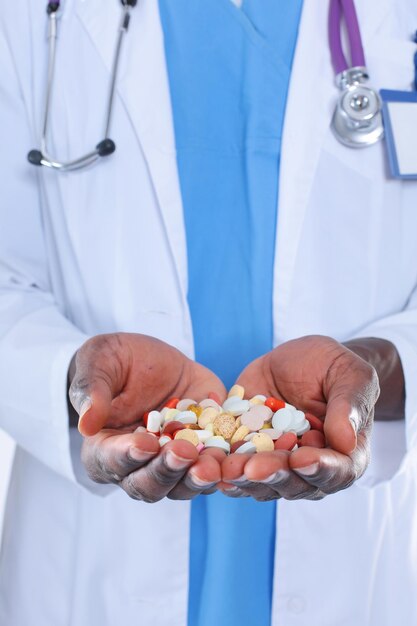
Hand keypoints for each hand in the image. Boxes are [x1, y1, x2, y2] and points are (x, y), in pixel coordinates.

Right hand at [69, 333, 226, 501]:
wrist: (152, 360)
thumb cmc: (114, 361)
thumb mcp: (99, 362)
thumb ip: (92, 389)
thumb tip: (87, 423)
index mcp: (103, 449)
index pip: (112, 461)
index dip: (128, 455)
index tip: (144, 443)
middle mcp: (137, 466)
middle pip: (149, 484)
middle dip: (167, 470)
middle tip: (184, 451)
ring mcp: (172, 463)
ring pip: (183, 485)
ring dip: (197, 478)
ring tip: (211, 465)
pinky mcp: (204, 451)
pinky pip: (215, 468)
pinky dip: (225, 467)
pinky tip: (236, 459)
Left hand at [221, 335, 379, 500]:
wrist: (300, 359)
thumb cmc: (334, 367)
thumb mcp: (351, 375)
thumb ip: (350, 405)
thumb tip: (346, 441)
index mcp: (344, 455)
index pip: (336, 471)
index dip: (319, 468)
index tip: (303, 459)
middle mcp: (309, 468)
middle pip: (294, 482)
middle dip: (273, 475)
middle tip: (254, 468)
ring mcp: (276, 463)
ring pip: (261, 481)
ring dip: (243, 478)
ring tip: (228, 469)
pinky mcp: (247, 451)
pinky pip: (233, 464)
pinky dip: (220, 466)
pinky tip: (208, 463)